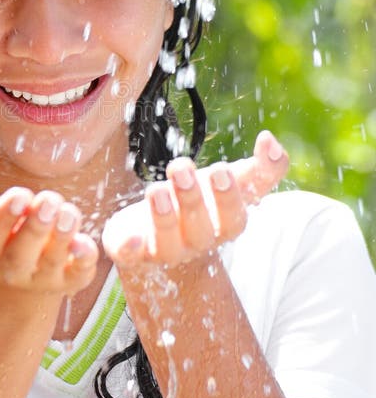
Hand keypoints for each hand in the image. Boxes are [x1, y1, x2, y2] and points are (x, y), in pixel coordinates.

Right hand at [0, 163, 97, 293]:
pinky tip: (87, 242)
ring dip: (61, 237)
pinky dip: (84, 261)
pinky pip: (78, 275)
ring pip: (51, 262)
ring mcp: (41, 276)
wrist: (11, 270)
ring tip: (68, 212)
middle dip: (35, 227)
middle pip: (20, 254)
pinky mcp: (69, 278)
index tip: (18, 194)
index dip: (2, 219)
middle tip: (47, 200)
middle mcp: (10, 269)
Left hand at [102, 131, 288, 267]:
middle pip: (199, 229)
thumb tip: (271, 141)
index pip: (233, 219)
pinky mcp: (133, 252)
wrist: (159, 230)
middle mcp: (196, 243)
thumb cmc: (201, 201)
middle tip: (182, 169)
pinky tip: (126, 241)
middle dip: (192, 199)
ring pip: (166, 243)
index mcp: (222, 226)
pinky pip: (131, 256)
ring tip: (156, 189)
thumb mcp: (230, 183)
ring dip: (162, 216)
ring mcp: (164, 250)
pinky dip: (129, 249)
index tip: (221, 170)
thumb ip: (260, 169)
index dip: (229, 199)